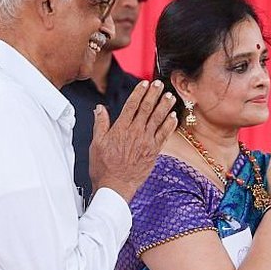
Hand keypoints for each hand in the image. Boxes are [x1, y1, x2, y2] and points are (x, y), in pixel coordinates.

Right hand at [89, 80, 177, 201]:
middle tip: (160, 84)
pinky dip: (169, 125)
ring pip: (157, 120)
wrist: (115, 186)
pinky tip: (174, 116)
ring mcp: (146, 142)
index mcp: (120, 129)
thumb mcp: (96, 143)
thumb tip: (100, 108)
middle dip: (154, 95)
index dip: (139, 92)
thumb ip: (100, 124)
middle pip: (146, 109)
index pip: (131, 105)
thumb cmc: (103, 167)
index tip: (145, 83)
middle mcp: (135, 133)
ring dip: (165, 106)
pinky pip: (164, 135)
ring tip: (171, 96)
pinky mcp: (153, 152)